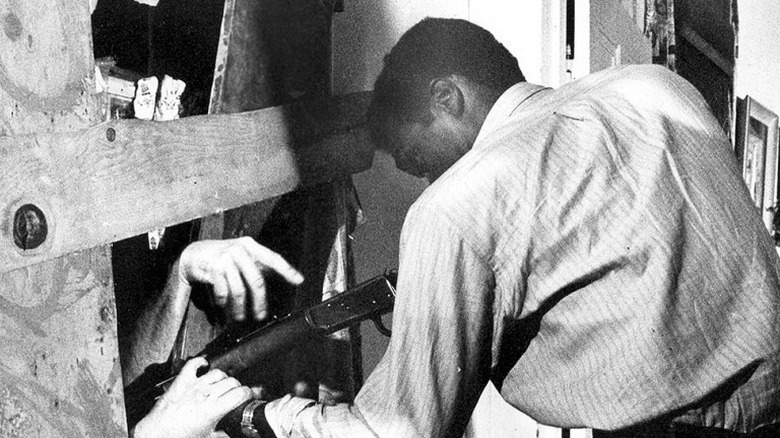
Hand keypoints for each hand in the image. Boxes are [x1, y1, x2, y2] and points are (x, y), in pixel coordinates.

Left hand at [133, 357, 252, 437]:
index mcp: (214, 409)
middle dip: (238, 387)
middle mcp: (205, 394)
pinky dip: (201, 362)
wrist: (156, 434)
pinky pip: (194, 364)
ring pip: (218, 373)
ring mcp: (194, 385)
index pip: (241, 393)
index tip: (248, 396)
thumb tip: (232, 432)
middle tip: (236, 393)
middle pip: (232, 382)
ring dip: (223, 378)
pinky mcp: (182, 381)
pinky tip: (204, 366)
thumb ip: (223, 434)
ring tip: (222, 384)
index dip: (248, 394)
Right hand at [178, 237, 303, 320]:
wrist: (194, 252)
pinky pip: (223, 292)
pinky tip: (223, 305)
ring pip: (239, 290)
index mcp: (251, 246)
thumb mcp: (241, 255)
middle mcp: (240, 249)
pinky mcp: (213, 267)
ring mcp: (226, 257)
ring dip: (240, 307)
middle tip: (261, 315)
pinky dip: (224, 302)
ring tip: (240, 316)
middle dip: (260, 302)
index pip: (273, 258)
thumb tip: (276, 280)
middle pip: (257, 280)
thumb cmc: (222, 256)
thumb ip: (256, 265)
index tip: (299, 280)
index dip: (287, 270)